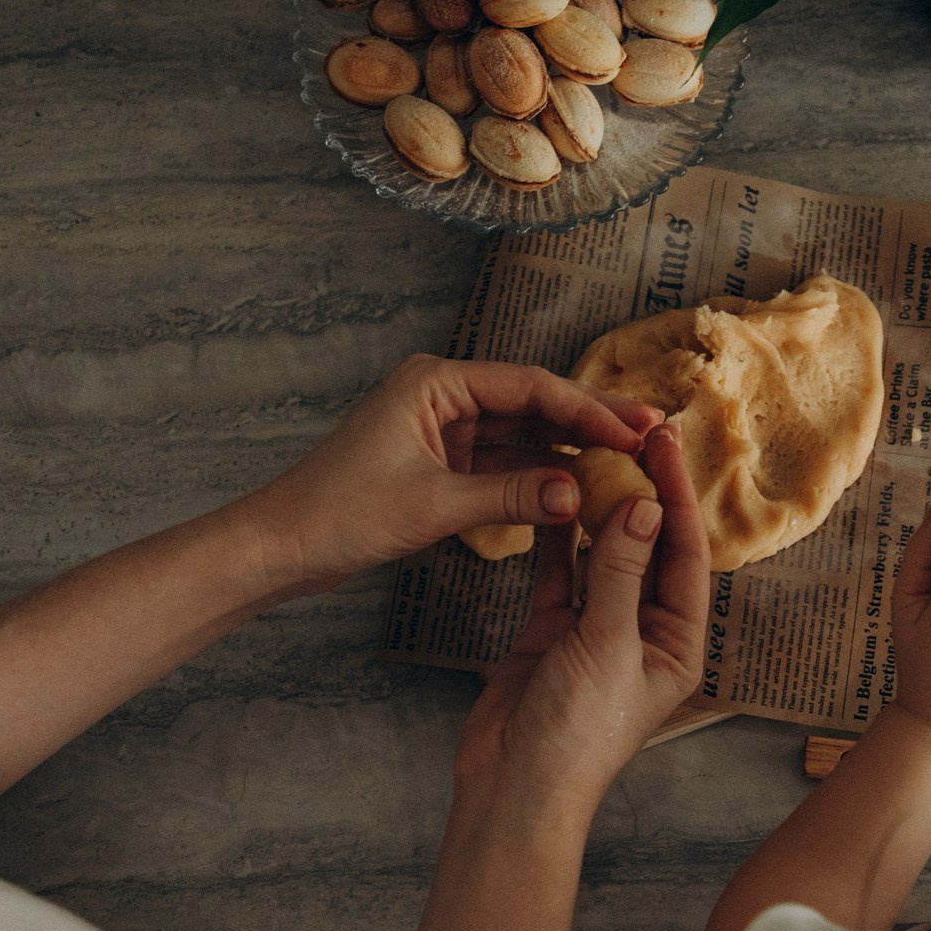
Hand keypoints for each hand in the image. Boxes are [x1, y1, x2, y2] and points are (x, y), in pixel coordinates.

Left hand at [249, 355, 662, 588]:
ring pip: (521, 434)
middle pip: (532, 404)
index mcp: (435, 383)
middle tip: (650, 437)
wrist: (280, 547)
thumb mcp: (433, 506)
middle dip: (590, 423)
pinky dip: (537, 476)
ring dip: (568, 450)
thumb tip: (576, 494)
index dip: (588, 409)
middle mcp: (441, 396)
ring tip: (627, 463)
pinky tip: (577, 488)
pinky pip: (502, 463)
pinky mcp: (439, 463)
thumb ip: (509, 497)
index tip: (635, 431)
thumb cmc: (338, 515)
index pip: (530, 387)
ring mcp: (441, 430)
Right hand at [454, 424, 710, 813]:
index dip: (676, 497)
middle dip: (642, 494)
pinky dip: (557, 539)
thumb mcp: (608, 643)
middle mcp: (644, 634)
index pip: (686, 555)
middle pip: (649, 549)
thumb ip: (622, 570)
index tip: (663, 444)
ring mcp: (596, 631)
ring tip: (593, 453)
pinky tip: (554, 497)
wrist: (514, 787)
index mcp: (679, 644)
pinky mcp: (551, 632)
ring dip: (599, 510)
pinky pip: (559, 575)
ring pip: (603, 556)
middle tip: (632, 435)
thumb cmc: (576, 733)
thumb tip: (643, 505)